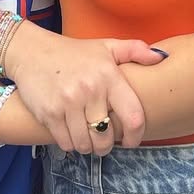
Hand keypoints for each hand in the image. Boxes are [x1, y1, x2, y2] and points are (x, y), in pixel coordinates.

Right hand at [3, 23, 166, 152]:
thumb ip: (134, 50)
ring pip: (86, 145)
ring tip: (87, 137)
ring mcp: (68, 103)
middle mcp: (90, 90)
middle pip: (107, 138)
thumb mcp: (105, 46)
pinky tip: (71, 132)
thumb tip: (160, 58)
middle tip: (103, 140)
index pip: (133, 116)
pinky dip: (70, 144)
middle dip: (106, 146)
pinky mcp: (50, 114)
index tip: (131, 141)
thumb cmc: (73, 52)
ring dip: (88, 146)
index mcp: (108, 75)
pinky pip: (67, 144)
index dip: (136, 136)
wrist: (32, 52)